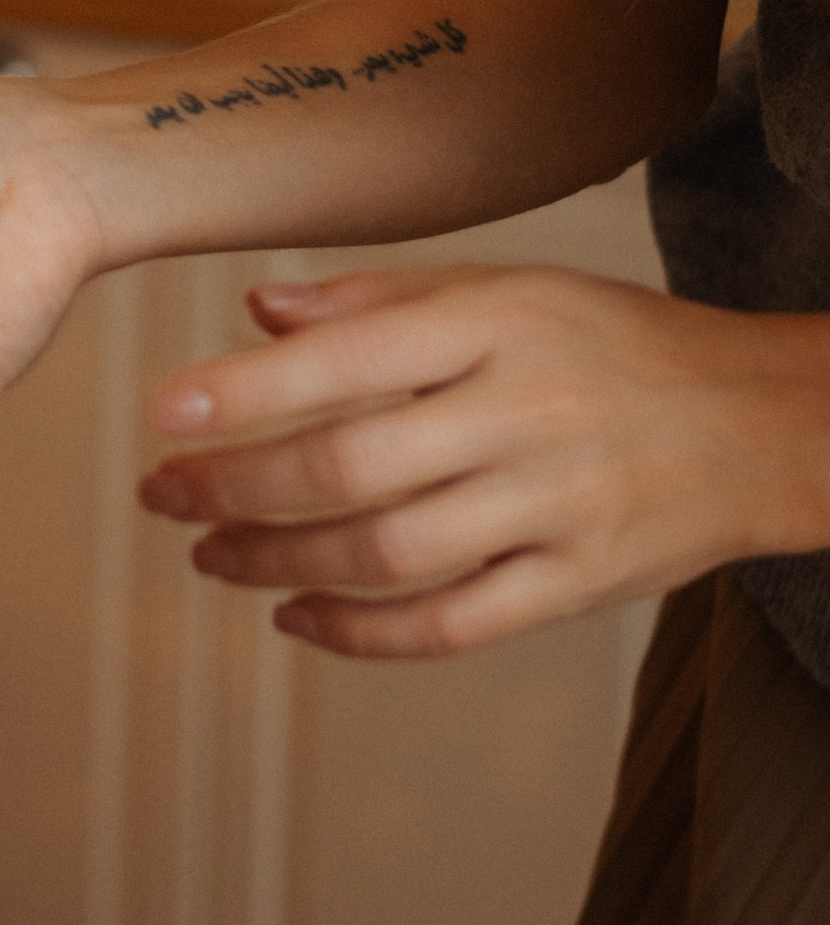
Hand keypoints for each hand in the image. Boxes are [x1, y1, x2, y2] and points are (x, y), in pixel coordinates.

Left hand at [139, 265, 829, 656]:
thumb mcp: (507, 290)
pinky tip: (296, 618)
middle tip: (160, 495)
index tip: (162, 413)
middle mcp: (525, 414)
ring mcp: (556, 508)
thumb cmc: (609, 344)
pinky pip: (452, 626)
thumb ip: (379, 299)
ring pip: (389, 552)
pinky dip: (362, 633)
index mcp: (499, 324)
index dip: (244, 392)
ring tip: (211, 554)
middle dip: (236, 487)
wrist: (763, 422)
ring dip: (278, 562)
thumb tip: (258, 311)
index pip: (347, 357)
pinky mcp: (579, 585)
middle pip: (351, 464)